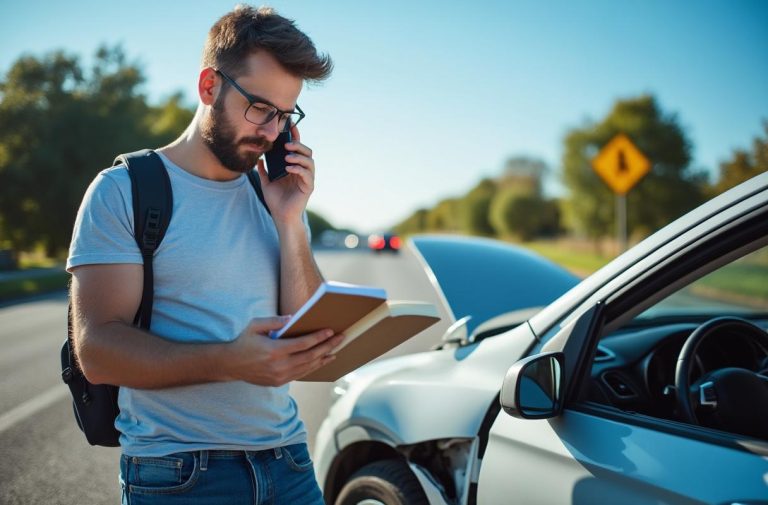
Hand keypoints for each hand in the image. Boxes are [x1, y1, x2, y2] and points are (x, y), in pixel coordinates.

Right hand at [226, 316, 344, 385]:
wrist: (231, 365)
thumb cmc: (244, 341)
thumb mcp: (255, 325)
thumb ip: (274, 321)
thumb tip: (293, 318)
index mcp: (273, 350)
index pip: (303, 344)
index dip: (318, 338)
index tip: (330, 331)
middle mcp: (279, 365)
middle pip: (310, 356)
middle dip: (328, 346)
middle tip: (341, 337)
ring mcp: (280, 376)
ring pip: (308, 367)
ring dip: (324, 357)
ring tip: (337, 349)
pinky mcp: (280, 382)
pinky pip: (302, 374)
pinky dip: (314, 366)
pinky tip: (323, 360)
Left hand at [257, 124, 314, 224]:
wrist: (280, 216)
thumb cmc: (276, 201)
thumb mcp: (266, 182)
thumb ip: (263, 171)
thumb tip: (258, 159)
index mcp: (295, 168)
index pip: (298, 149)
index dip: (296, 137)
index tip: (289, 126)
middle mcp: (303, 172)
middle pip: (307, 152)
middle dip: (298, 145)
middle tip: (286, 144)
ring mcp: (307, 179)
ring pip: (310, 162)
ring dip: (299, 156)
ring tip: (287, 156)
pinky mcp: (308, 187)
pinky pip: (307, 174)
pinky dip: (299, 169)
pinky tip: (289, 168)